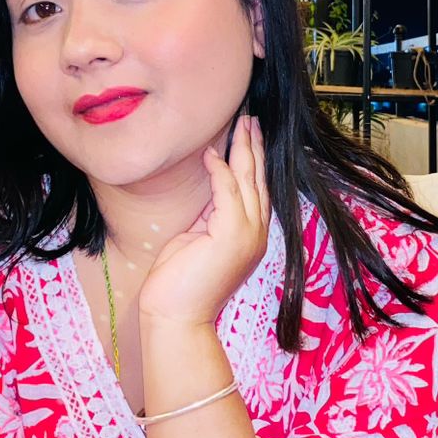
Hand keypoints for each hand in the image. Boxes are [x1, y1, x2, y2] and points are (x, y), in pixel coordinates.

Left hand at [137, 114, 269, 328]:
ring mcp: (247, 236)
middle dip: (255, 147)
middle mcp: (256, 235)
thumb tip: (212, 187)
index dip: (254, 161)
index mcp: (249, 236)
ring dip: (244, 150)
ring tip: (242, 124)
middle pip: (259, 181)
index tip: (250, 135)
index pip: (256, 191)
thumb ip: (210, 214)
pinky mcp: (231, 236)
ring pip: (249, 181)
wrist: (177, 318)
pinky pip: (228, 192)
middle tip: (252, 119)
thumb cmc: (181, 284)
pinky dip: (221, 170)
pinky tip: (213, 153)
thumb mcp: (198, 239)